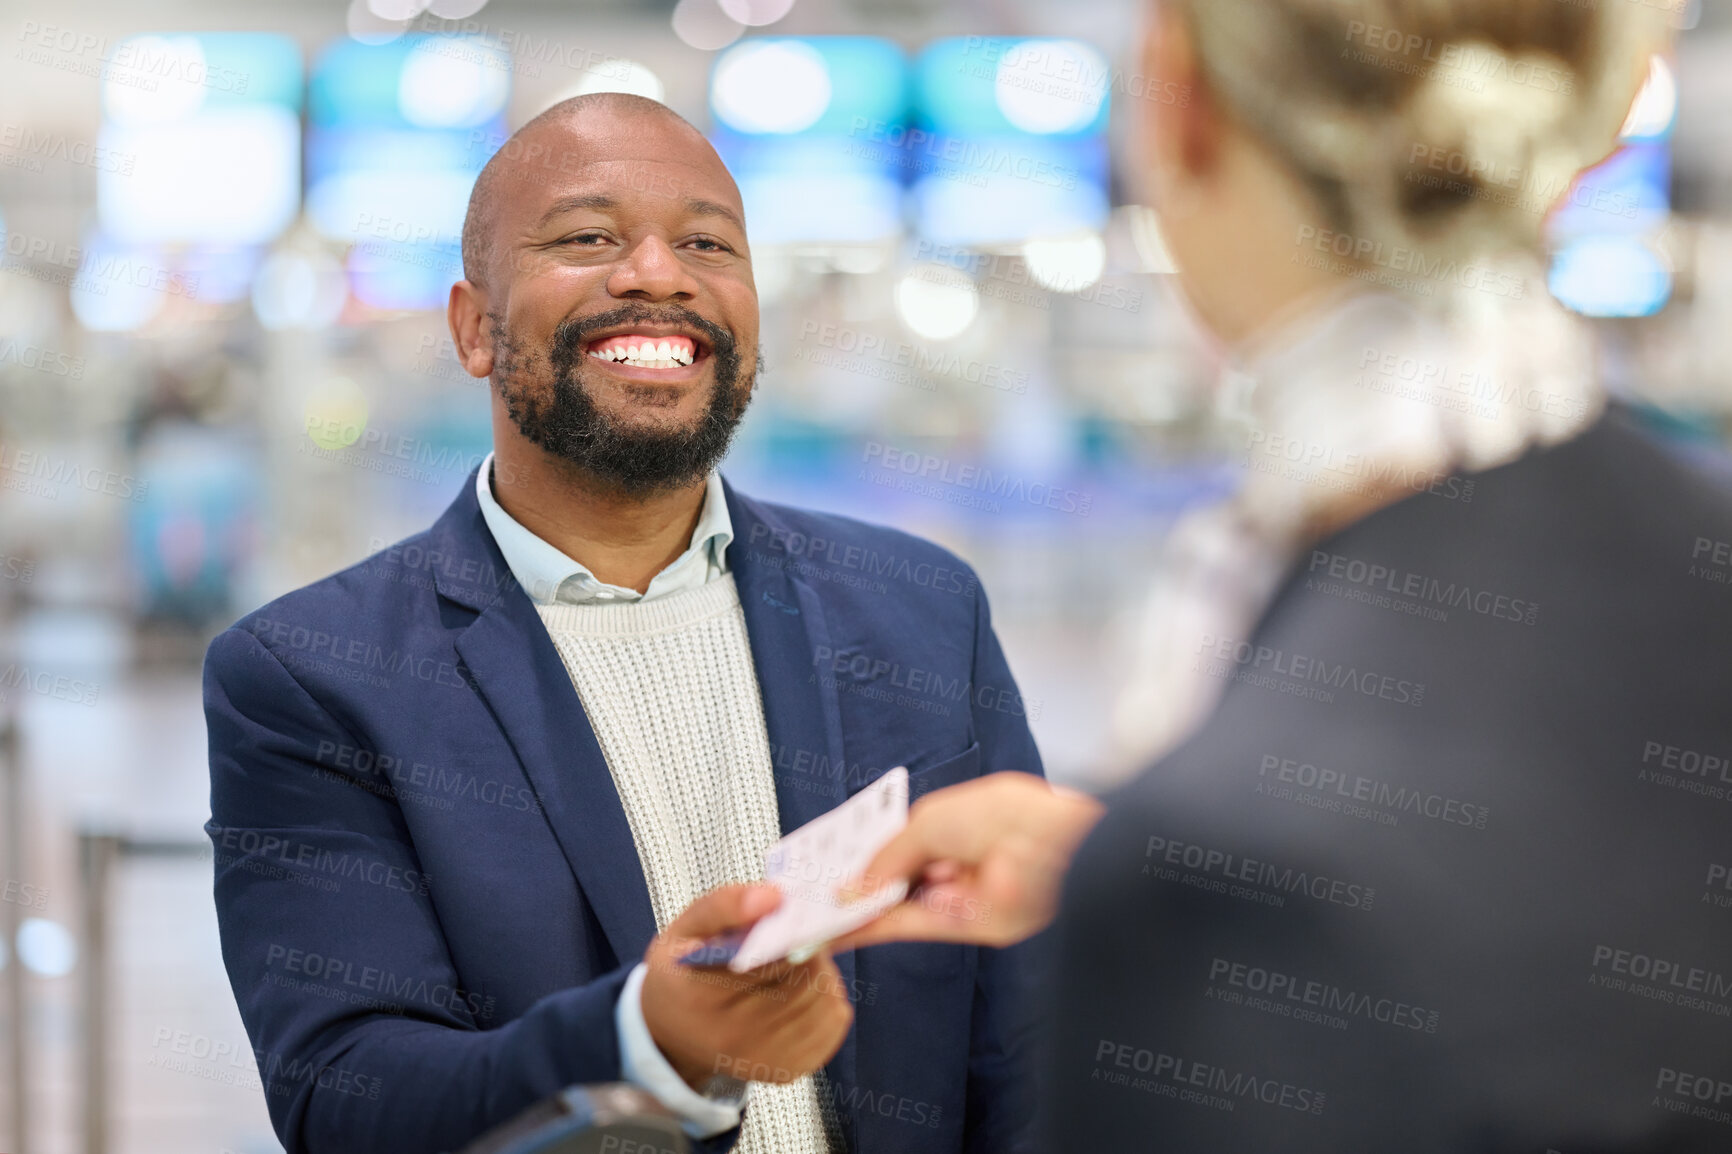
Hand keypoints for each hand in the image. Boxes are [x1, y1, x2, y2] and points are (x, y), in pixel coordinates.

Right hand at [641, 884, 854, 1089]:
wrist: (672, 1034)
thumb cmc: (683, 973)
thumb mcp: (685, 930)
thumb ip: (724, 906)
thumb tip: (773, 897)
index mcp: (702, 997)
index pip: (770, 957)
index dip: (791, 929)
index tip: (791, 912)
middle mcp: (733, 1038)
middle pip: (804, 976)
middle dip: (808, 946)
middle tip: (794, 931)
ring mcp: (763, 1059)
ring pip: (823, 996)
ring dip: (819, 970)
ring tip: (792, 960)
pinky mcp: (788, 1070)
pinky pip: (833, 1021)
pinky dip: (828, 997)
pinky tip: (802, 989)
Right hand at [831, 772, 1104, 949]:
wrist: (1047, 847)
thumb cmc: (1002, 816)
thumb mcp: (925, 824)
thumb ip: (886, 857)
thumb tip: (854, 886)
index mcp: (952, 821)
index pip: (897, 840)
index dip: (863, 853)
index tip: (829, 863)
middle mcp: (954, 858)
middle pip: (894, 875)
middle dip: (856, 882)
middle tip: (812, 892)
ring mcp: (956, 892)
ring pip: (895, 903)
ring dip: (856, 909)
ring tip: (814, 914)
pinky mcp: (959, 924)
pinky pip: (906, 927)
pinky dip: (871, 930)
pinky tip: (840, 931)